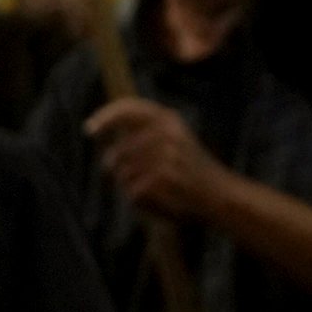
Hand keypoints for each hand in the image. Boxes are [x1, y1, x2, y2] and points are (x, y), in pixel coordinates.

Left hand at [83, 96, 237, 227]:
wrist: (222, 197)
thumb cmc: (193, 170)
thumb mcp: (174, 138)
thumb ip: (142, 130)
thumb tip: (101, 129)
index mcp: (169, 119)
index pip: (128, 108)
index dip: (105, 117)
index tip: (89, 129)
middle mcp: (166, 134)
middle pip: (117, 153)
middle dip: (116, 170)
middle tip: (133, 183)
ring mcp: (164, 156)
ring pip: (122, 176)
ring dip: (129, 187)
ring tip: (153, 191)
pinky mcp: (161, 180)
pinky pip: (132, 194)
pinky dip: (140, 202)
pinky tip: (159, 202)